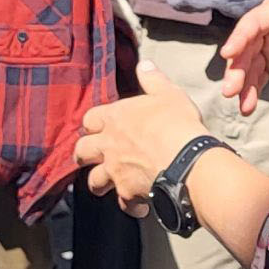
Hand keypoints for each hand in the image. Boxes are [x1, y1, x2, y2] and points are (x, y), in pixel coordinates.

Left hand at [74, 63, 208, 215]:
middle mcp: (109, 146)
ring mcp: (115, 171)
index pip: (90, 119)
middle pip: (82, 152)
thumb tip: (144, 64)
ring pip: (94, 182)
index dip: (93, 123)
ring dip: (100, 183)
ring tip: (110, 184)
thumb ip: (153, 79)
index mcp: (115, 119)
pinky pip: (122, 203)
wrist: (187, 159)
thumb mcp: (169, 93)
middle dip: (85, 155)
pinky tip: (140, 204)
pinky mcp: (127, 192)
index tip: (99, 126)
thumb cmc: (178, 123)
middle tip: (94, 157)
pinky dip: (130, 204)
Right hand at [220, 0, 268, 115]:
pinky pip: (261, 74)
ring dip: (245, 85)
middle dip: (237, 69)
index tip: (227, 53)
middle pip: (247, 47)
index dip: (239, 37)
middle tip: (230, 91)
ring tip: (243, 107)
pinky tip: (249, 105)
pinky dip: (255, 89)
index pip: (253, 23)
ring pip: (251, 65)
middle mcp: (266, 27)